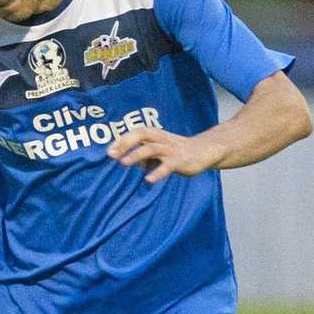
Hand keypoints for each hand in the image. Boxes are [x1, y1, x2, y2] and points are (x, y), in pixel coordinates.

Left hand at [107, 127, 223, 183]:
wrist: (204, 151)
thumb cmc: (175, 150)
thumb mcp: (158, 149)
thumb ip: (142, 154)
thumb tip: (127, 161)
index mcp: (155, 134)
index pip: (135, 132)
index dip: (122, 140)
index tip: (109, 151)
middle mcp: (161, 139)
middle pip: (141, 135)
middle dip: (126, 143)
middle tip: (112, 155)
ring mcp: (170, 150)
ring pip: (151, 149)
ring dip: (136, 155)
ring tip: (123, 163)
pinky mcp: (179, 161)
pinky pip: (166, 167)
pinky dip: (157, 173)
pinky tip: (148, 180)